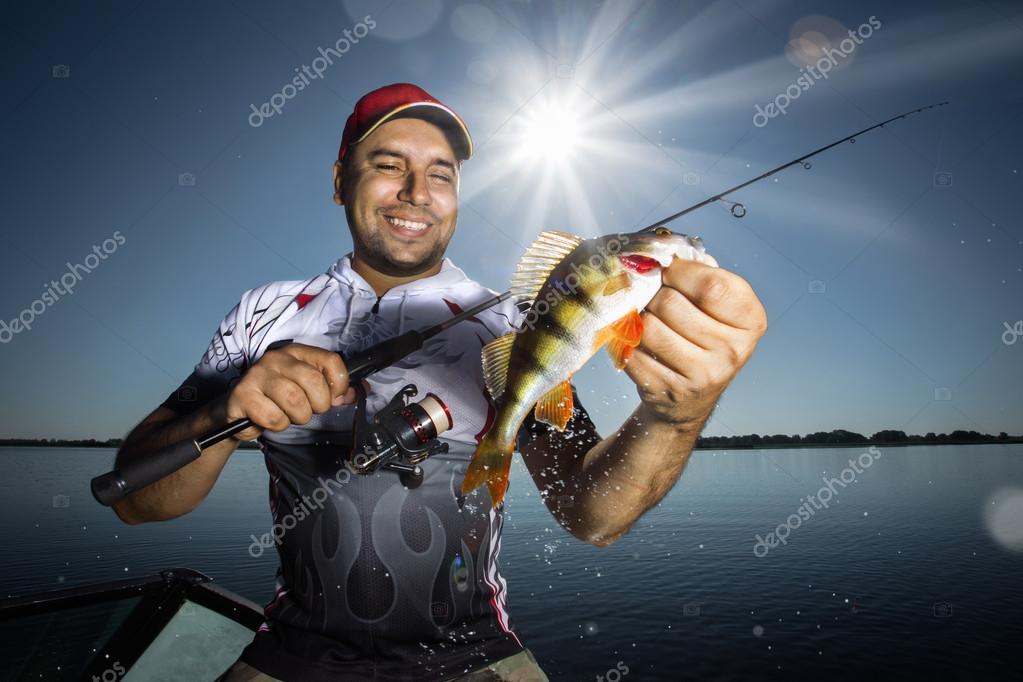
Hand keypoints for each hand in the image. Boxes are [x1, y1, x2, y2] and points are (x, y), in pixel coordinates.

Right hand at [225, 343, 355, 439]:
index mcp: (297, 352)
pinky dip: (277, 425)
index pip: (331, 361)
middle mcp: (277, 358)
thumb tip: (357, 393)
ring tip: (287, 415)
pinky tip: (268, 419)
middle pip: (314, 382)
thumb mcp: (306, 391)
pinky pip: (274, 417)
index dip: (339, 384)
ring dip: (297, 417)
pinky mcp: (243, 394)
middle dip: (318, 405)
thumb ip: (332, 390)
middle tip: (308, 410)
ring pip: (295, 401)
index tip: (333, 398)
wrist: (237, 411)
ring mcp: (258, 374)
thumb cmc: (276, 399)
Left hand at [624, 258, 766, 426]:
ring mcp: (702, 375)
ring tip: (650, 322)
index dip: (681, 271)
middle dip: (656, 295)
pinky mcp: (669, 390)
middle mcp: (733, 350)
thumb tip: (670, 251)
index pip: (713, 285)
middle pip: (672, 303)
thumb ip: (702, 274)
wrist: (690, 398)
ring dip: (641, 319)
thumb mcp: (717, 306)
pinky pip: (633, 352)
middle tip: (657, 300)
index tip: (669, 270)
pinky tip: (641, 345)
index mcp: (750, 320)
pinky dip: (628, 343)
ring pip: (649, 327)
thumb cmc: (703, 338)